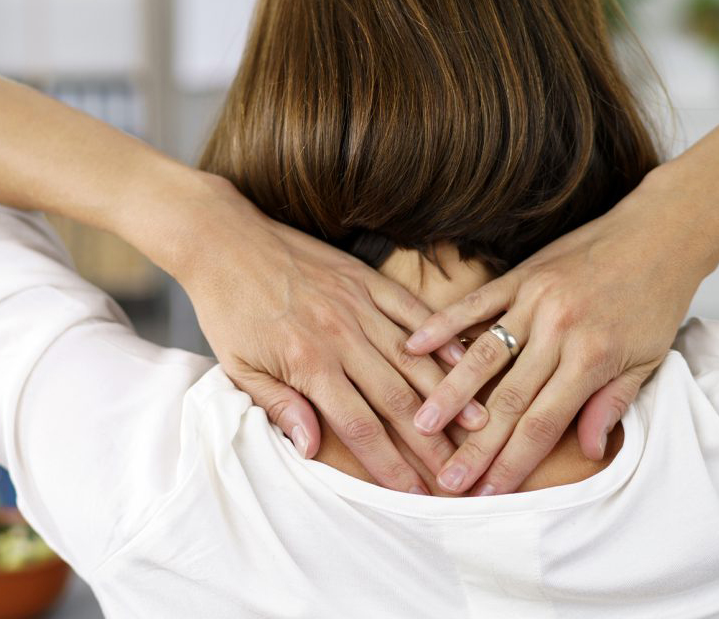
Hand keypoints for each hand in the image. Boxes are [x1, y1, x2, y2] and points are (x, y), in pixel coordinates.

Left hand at [172, 175, 486, 493]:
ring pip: (413, 358)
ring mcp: (358, 304)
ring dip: (448, 393)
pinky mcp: (365, 279)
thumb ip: (278, 406)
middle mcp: (341, 336)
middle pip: (398, 399)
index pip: (360, 425)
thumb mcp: (237, 365)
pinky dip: (439, 335)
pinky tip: (462, 358)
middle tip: (457, 471)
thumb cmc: (229, 308)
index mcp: (308, 363)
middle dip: (431, 442)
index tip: (413, 493)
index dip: (390, 464)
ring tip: (477, 424)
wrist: (226, 241)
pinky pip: (411, 310)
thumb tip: (310, 448)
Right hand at [404, 167, 718, 494]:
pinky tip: (414, 345)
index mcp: (591, 357)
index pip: (544, 422)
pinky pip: (475, 304)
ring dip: (450, 392)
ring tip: (422, 423)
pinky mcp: (519, 276)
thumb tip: (588, 449)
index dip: (513, 460)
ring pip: (483, 354)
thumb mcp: (648, 359)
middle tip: (447, 477)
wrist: (657, 234)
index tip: (488, 490)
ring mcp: (534, 300)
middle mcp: (557, 331)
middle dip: (475, 443)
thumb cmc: (653, 299)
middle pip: (508, 398)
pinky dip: (444, 325)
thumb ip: (612, 403)